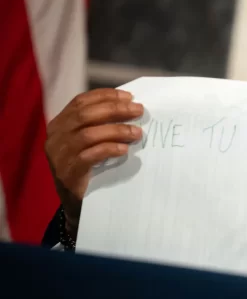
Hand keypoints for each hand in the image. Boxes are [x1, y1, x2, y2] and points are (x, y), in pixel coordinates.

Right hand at [44, 88, 143, 235]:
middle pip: (85, 115)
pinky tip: (124, 150)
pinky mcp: (68, 173)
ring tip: (137, 133)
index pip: (80, 102)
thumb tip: (130, 106)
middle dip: (115, 110)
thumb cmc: (89, 166)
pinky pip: (90, 156)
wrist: (77, 202)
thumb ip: (101, 123)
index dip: (105, 96)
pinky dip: (109, 149)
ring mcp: (59, 156)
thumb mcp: (91, 141)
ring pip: (88, 134)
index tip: (129, 97)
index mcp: (59, 124)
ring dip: (117, 130)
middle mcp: (55, 137)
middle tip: (138, 111)